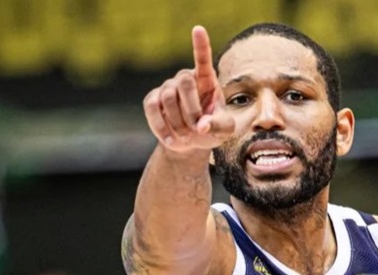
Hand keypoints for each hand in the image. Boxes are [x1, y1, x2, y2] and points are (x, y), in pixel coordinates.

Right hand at [143, 26, 234, 152]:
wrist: (190, 142)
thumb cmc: (211, 130)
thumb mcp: (224, 131)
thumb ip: (219, 126)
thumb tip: (201, 126)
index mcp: (206, 80)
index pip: (202, 58)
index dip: (200, 44)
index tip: (198, 29)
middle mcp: (185, 78)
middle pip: (184, 82)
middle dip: (191, 109)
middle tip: (198, 128)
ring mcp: (167, 87)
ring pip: (167, 97)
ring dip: (178, 121)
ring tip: (187, 136)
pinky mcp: (152, 100)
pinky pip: (153, 108)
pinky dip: (162, 127)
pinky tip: (172, 139)